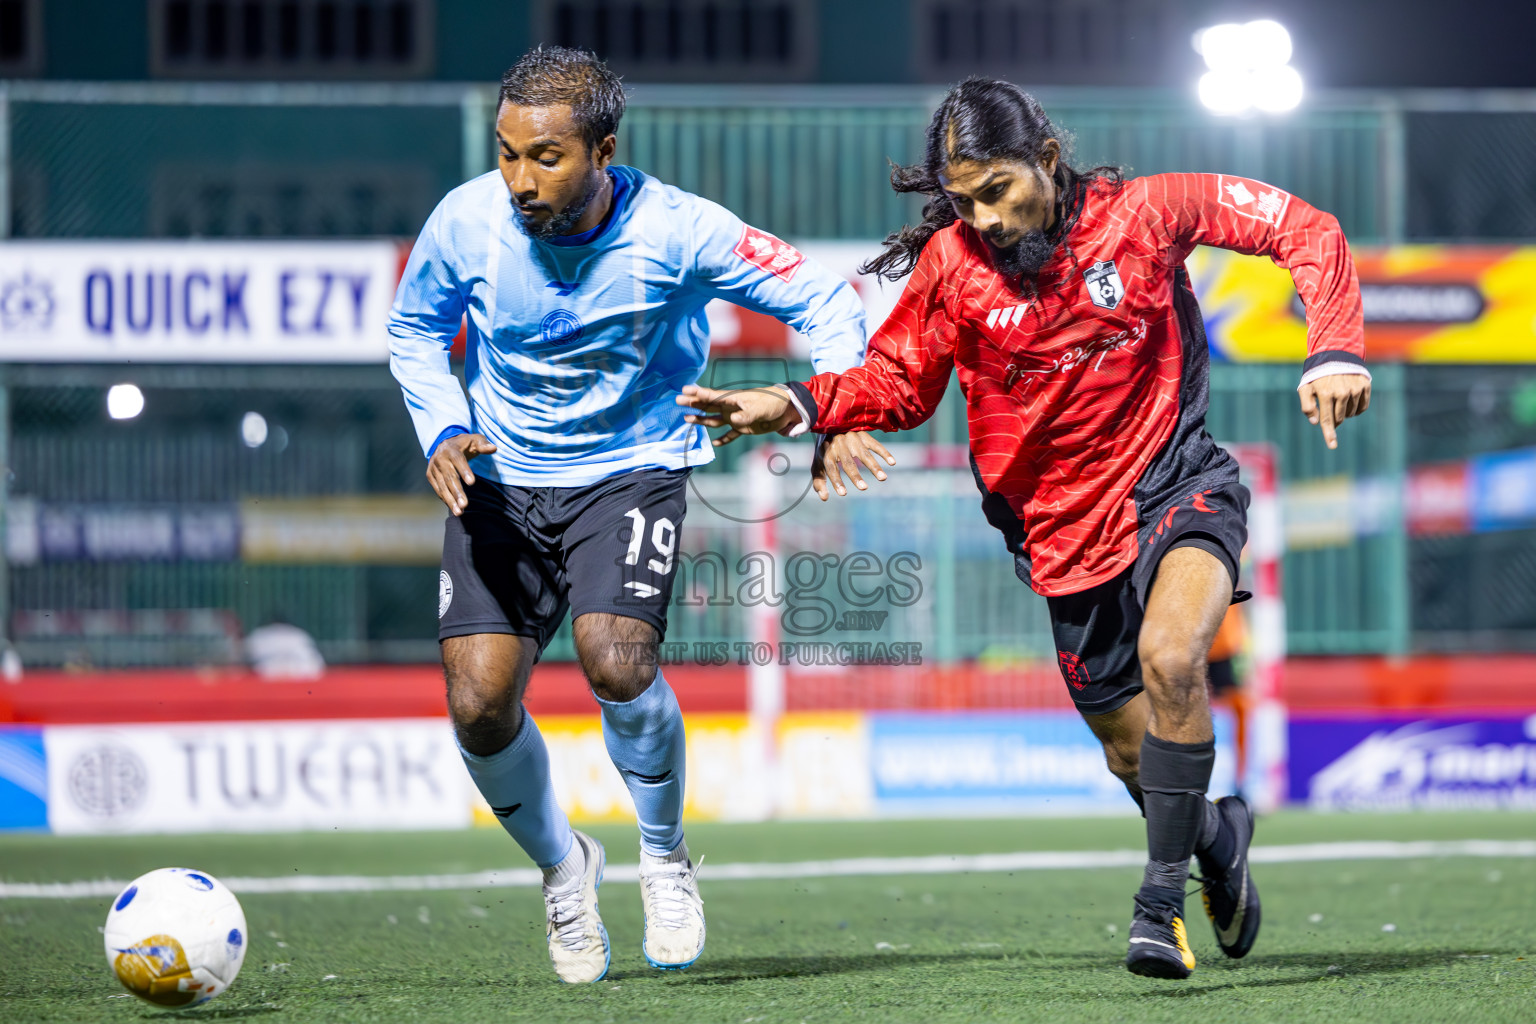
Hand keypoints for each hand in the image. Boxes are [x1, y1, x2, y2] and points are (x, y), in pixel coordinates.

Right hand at [428, 433, 497, 514]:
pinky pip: (438, 489)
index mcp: (451, 450)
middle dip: (457, 492)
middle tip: (464, 505)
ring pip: (442, 486)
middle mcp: (440, 459)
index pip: (458, 461)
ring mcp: (433, 468)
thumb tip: (494, 448)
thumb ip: (484, 445)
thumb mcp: (475, 440)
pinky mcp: (430, 476)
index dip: (465, 471)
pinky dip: (445, 499)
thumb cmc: (464, 444)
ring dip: (450, 500)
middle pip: (449, 477)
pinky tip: (454, 508)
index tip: (472, 483)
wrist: (443, 444)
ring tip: (459, 512)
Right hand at [676, 384, 799, 445]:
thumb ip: (745, 415)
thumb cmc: (772, 403)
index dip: (698, 393)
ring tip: (687, 419)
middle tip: (678, 401)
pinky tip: (715, 443)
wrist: (787, 410)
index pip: (712, 396)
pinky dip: (723, 439)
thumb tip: (732, 420)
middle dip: (693, 403)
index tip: (684, 390)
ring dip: (701, 419)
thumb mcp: (759, 408)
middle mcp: (731, 407)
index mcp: (733, 399)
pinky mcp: (744, 427)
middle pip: (708, 406)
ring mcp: (736, 417)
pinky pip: (730, 434)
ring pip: (714, 419)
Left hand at [813, 432, 895, 499]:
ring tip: (883, 478)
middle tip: (863, 488)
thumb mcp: (818, 464)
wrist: (832, 423)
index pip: (831, 468)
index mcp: (827, 452)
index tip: (843, 494)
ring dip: (874, 466)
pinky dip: (884, 453)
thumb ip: (819, 482)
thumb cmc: (825, 450)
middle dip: (855, 475)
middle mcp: (839, 444)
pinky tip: (892, 463)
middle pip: (848, 462)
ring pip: (864, 454)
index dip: (837, 480)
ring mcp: (852, 439)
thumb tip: (825, 499)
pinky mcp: (863, 434)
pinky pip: (875, 444)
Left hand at [1299, 373, 1371, 449]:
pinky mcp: (1365, 386)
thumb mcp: (1306, 388)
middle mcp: (1342, 392)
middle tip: (1329, 406)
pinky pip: (1362, 407)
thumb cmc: (1318, 376)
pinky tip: (1350, 399)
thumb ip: (1307, 405)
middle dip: (1334, 418)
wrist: (1336, 355)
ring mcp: (1355, 389)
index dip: (1329, 434)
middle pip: (1339, 418)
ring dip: (1344, 412)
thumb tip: (1315, 422)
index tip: (1332, 446)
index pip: (1327, 419)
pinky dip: (1356, 408)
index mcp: (1325, 394)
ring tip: (1338, 398)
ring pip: (1351, 414)